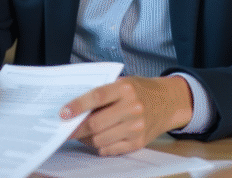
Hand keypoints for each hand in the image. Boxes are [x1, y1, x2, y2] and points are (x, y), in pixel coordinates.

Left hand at [60, 75, 192, 154]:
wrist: (168, 102)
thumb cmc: (140, 90)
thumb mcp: (122, 82)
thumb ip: (102, 92)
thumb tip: (74, 106)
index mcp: (125, 88)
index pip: (97, 97)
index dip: (77, 105)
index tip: (63, 113)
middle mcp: (132, 108)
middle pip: (96, 123)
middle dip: (76, 128)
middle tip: (66, 129)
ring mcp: (137, 127)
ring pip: (101, 139)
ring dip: (86, 139)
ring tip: (80, 134)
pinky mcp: (139, 142)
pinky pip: (111, 149)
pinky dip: (99, 146)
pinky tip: (95, 139)